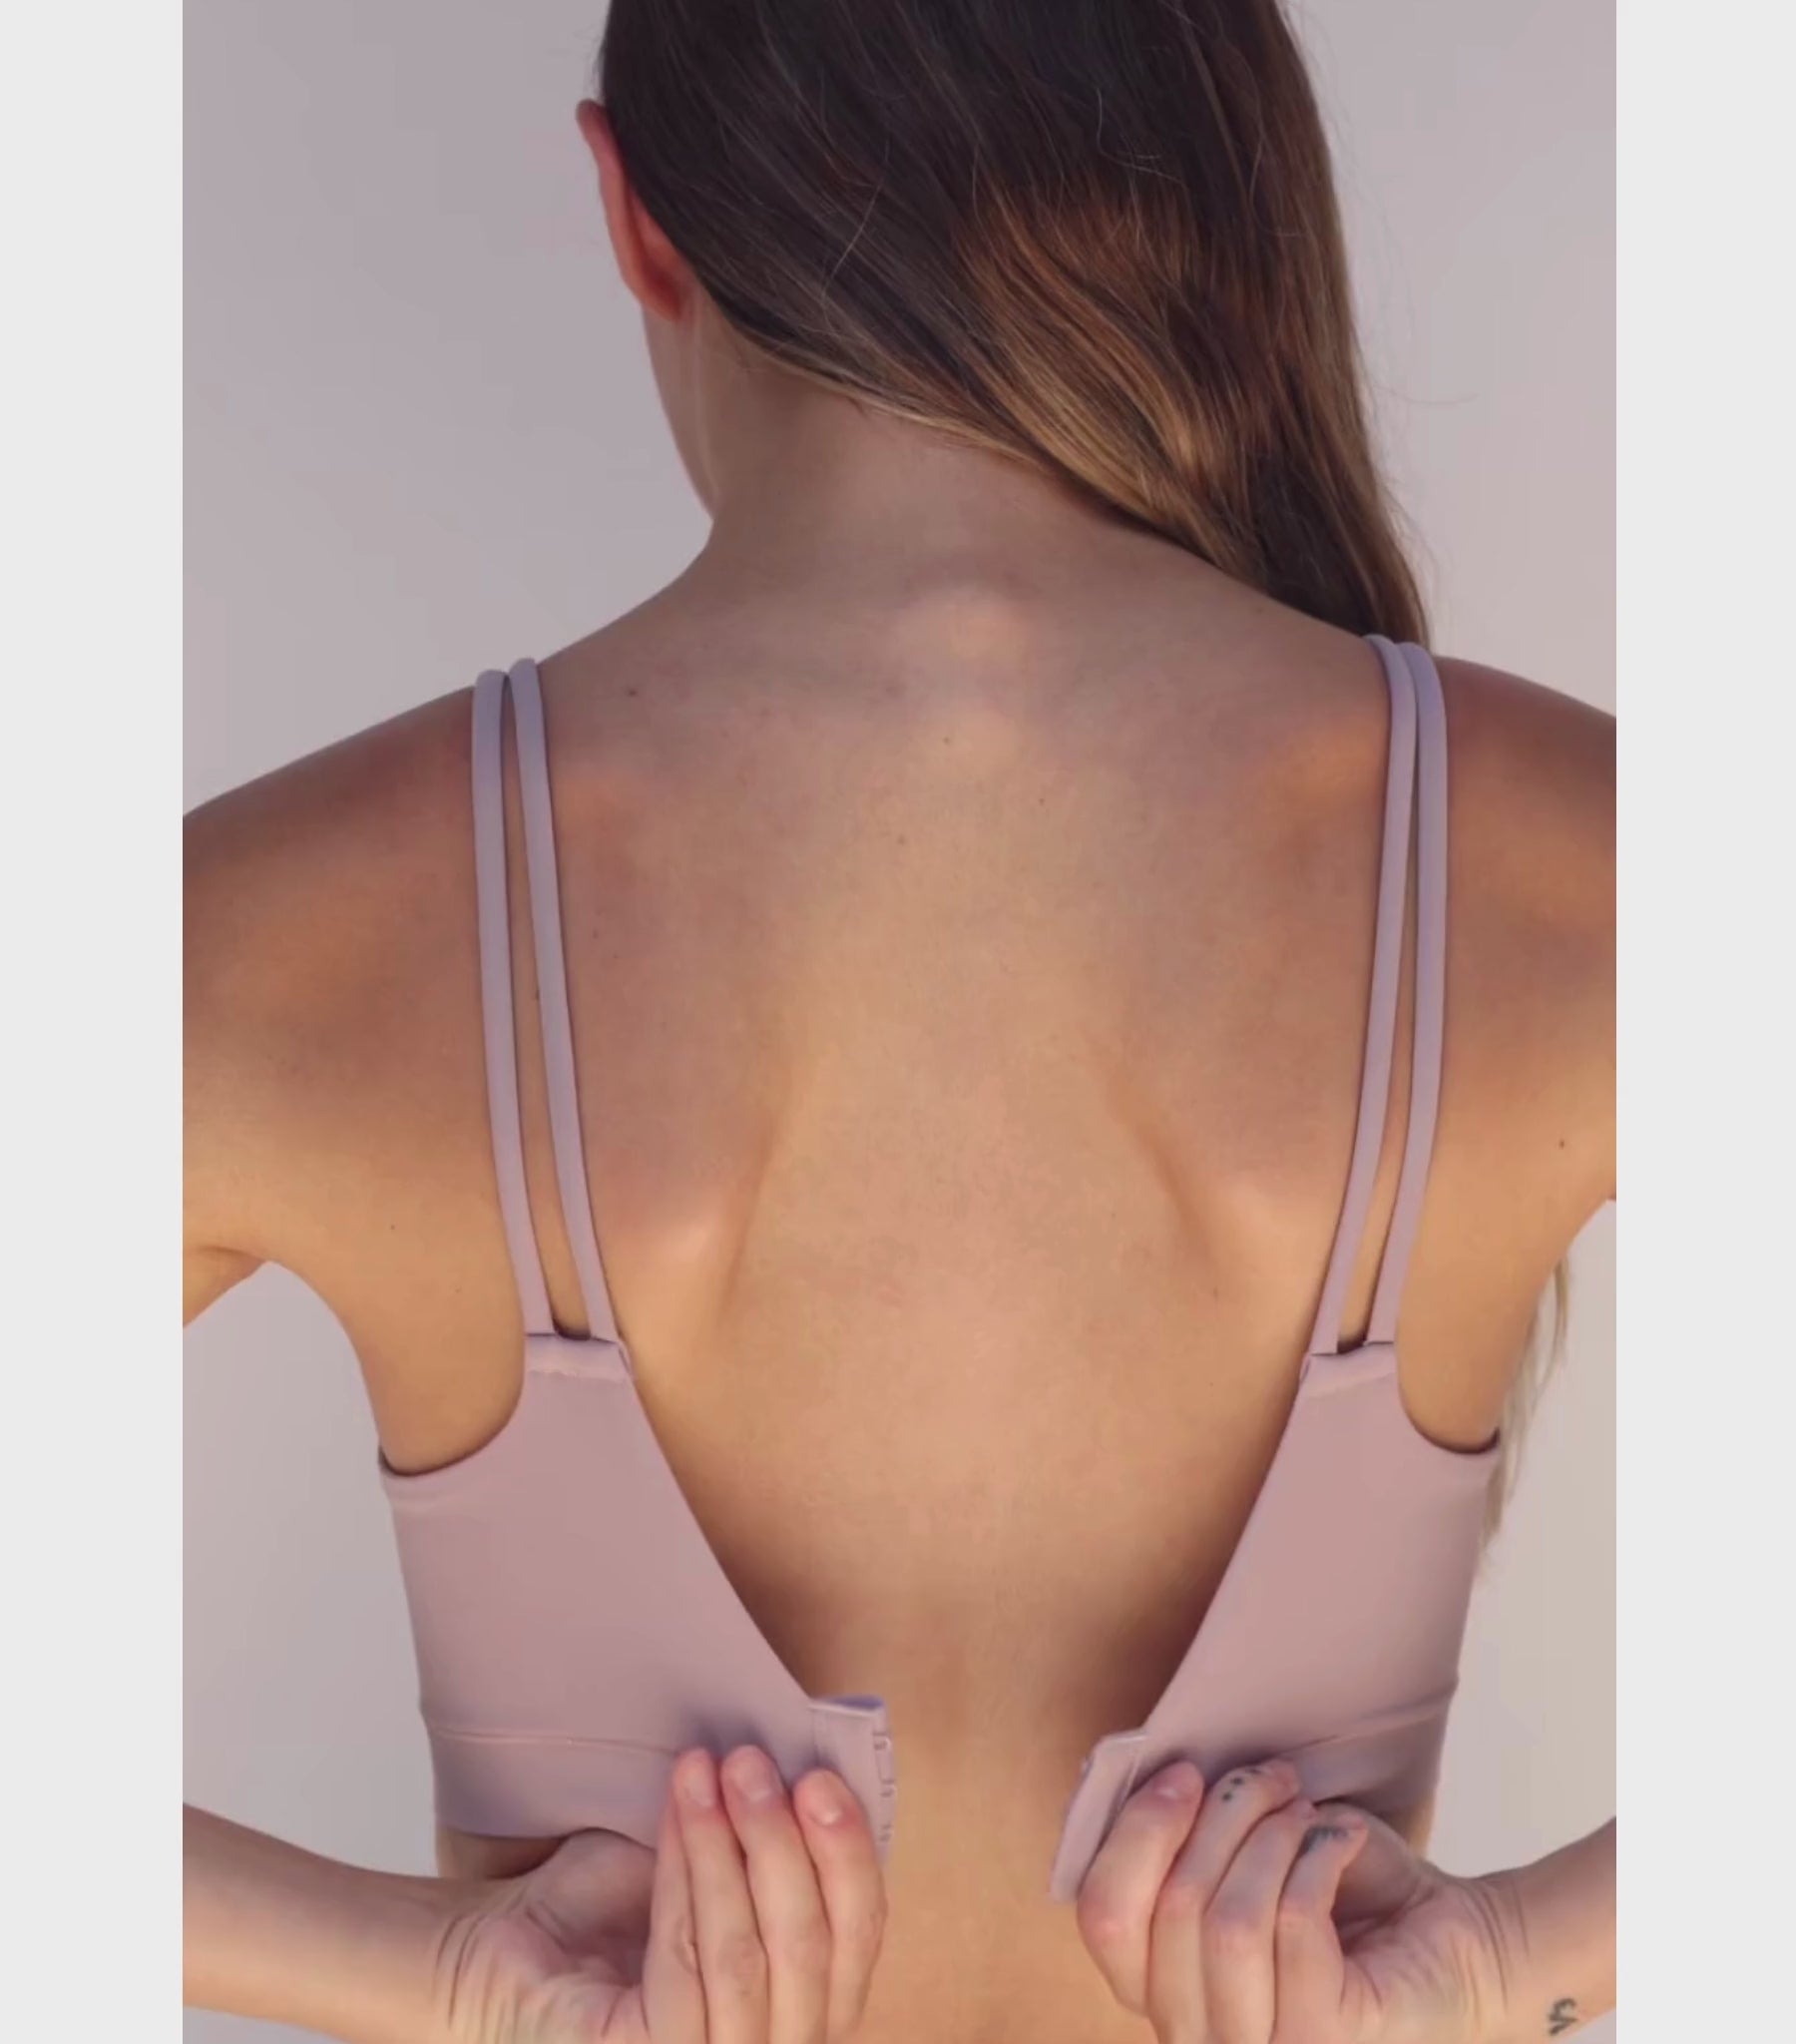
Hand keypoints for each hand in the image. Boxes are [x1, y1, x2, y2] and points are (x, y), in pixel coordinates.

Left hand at [437, 1745, 887, 2043]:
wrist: (491, 1952)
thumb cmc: (603, 1915)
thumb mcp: (712, 1868)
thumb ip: (770, 1850)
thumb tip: (821, 1775)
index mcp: (799, 2008)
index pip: (857, 1940)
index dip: (850, 1855)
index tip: (820, 1773)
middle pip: (815, 1951)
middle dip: (789, 1844)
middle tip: (754, 1761)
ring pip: (751, 1957)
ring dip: (736, 1848)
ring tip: (713, 1770)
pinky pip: (687, 1967)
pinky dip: (689, 1879)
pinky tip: (681, 1811)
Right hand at [1074, 1756, 1517, 2043]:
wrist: (1462, 1940)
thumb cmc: (1350, 1895)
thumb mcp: (1248, 1853)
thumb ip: (1187, 1837)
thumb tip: (1142, 1775)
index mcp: (1165, 1989)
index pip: (1104, 1919)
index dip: (1135, 1834)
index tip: (1185, 1774)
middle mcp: (1201, 2035)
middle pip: (1166, 1910)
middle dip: (1218, 1818)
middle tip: (1269, 1778)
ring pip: (1227, 1921)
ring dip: (1269, 1838)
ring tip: (1307, 1811)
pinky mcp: (1323, 2040)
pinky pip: (1294, 1924)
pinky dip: (1317, 1857)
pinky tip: (1342, 1841)